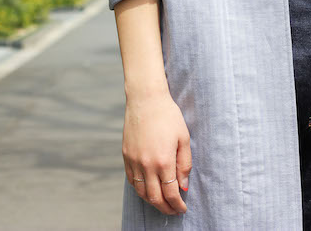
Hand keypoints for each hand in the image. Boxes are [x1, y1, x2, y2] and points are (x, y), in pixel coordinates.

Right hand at [123, 90, 190, 214]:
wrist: (146, 99)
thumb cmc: (169, 116)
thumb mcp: (184, 138)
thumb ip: (184, 164)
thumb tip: (183, 187)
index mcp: (163, 161)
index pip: (170, 193)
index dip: (177, 205)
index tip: (183, 209)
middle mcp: (146, 164)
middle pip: (154, 197)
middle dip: (165, 208)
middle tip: (174, 211)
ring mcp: (134, 161)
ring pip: (141, 191)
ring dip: (152, 201)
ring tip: (162, 203)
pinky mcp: (126, 155)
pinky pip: (132, 180)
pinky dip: (140, 189)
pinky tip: (148, 189)